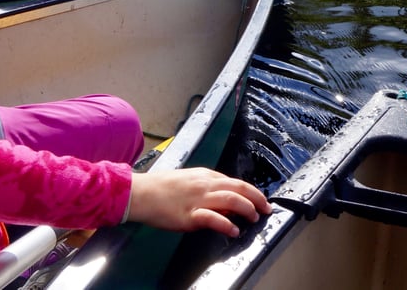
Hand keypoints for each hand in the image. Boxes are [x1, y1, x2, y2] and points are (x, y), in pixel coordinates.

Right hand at [126, 167, 270, 236]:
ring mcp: (198, 199)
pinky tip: (233, 230)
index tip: (259, 199)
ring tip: (254, 217)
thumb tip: (223, 199)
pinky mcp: (190, 215)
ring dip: (248, 209)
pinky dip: (227, 225)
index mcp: (204, 175)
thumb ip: (205, 187)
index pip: (234, 181)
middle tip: (266, 208)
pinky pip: (214, 219)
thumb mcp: (187, 180)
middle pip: (239, 187)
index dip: (251, 191)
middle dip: (257, 198)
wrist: (141, 193)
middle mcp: (204, 185)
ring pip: (232, 200)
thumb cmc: (160, 187)